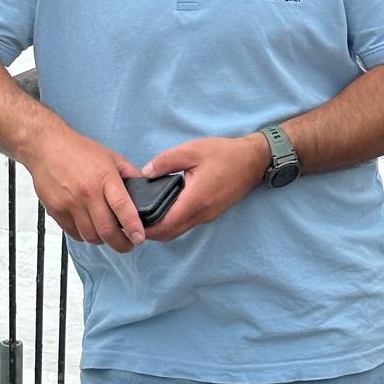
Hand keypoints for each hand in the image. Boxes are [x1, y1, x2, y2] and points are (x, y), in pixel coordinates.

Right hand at [26, 128, 145, 252]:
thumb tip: (145, 189)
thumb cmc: (79, 150)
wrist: (46, 147)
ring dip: (102, 240)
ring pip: (90, 236)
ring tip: (108, 235)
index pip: (122, 207)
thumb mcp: (111, 156)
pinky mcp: (57, 210)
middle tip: (128, 245)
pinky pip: (74, 233)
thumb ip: (129, 173)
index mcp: (104, 177)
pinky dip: (84, 235)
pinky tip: (90, 228)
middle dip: (121, 244)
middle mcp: (87, 192)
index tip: (139, 238)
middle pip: (107, 230)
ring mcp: (70, 203)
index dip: (133, 227)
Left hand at [139, 136, 267, 242]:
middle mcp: (202, 214)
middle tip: (134, 219)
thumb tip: (146, 172)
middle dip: (151, 232)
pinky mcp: (211, 213)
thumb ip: (166, 161)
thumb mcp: (191, 150)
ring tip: (146, 213)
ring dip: (162, 228)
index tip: (132, 222)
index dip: (147, 228)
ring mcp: (208, 216)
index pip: (166, 225)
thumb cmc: (223, 153)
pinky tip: (164, 207)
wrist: (252, 161)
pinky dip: (174, 221)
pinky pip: (188, 223)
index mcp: (195, 200)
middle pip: (171, 234)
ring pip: (179, 230)